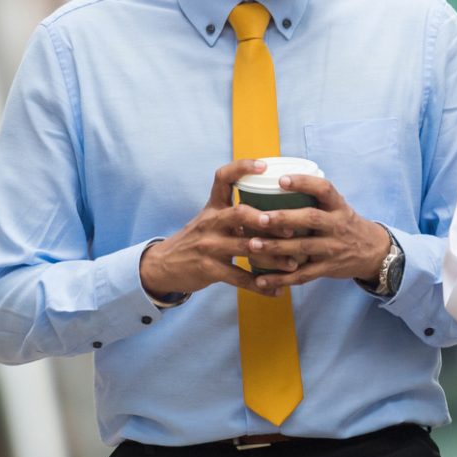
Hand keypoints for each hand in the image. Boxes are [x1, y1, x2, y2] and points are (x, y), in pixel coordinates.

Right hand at [139, 160, 304, 297]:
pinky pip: (238, 277)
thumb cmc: (197, 239)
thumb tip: (274, 206)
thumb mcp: (209, 219)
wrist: (163, 265)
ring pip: (244, 248)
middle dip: (264, 219)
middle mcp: (211, 222)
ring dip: (272, 256)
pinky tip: (276, 290)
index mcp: (213, 206)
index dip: (243, 167)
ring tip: (293, 263)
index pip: (223, 177)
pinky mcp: (208, 269)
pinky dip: (259, 286)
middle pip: (238, 213)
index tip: (264, 165)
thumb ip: (234, 212)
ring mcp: (209, 246)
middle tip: (289, 228)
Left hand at [244, 174, 391, 286]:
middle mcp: (337, 226)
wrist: (374, 252)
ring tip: (252, 245)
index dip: (303, 183)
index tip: (281, 180)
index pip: (324, 189)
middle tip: (260, 217)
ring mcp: (333, 248)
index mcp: (338, 206)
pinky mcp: (328, 268)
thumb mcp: (339, 207)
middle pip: (311, 219)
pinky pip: (303, 275)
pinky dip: (281, 279)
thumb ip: (315, 199)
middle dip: (284, 218)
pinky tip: (262, 280)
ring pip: (303, 247)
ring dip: (276, 247)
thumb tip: (276, 183)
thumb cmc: (346, 225)